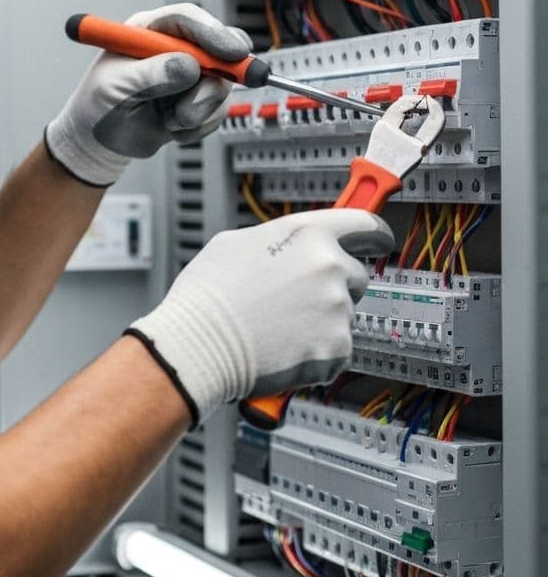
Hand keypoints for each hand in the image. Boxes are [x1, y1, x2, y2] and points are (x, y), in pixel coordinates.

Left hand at [45, 4, 250, 186]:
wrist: (98, 143)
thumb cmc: (97, 106)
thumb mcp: (114, 87)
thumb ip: (149, 75)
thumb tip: (187, 66)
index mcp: (149, 31)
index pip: (187, 20)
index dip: (212, 32)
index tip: (230, 52)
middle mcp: (173, 49)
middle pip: (218, 47)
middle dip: (222, 73)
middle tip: (217, 91)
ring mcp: (189, 75)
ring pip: (222, 84)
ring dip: (201, 109)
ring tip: (171, 121)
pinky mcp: (197, 100)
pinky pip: (217, 111)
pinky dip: (199, 126)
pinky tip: (173, 129)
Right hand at [125, 209, 394, 425]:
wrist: (196, 345)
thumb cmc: (207, 295)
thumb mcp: (236, 243)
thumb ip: (277, 240)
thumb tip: (290, 247)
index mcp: (306, 233)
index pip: (365, 225)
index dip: (374, 235)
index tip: (379, 242)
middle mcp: (328, 266)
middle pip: (356, 274)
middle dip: (334, 285)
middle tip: (295, 298)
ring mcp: (335, 308)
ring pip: (344, 314)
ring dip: (321, 320)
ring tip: (278, 325)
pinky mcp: (336, 347)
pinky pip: (338, 348)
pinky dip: (317, 352)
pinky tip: (284, 347)